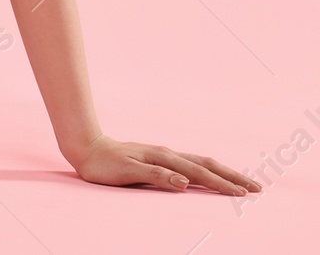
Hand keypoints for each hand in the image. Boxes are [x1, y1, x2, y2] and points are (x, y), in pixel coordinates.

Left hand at [65, 134, 262, 195]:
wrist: (86, 148)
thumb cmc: (104, 164)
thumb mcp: (127, 171)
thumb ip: (157, 176)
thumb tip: (185, 182)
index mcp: (164, 158)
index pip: (199, 173)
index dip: (222, 184)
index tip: (243, 194)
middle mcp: (167, 155)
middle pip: (207, 165)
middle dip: (232, 177)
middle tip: (257, 188)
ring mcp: (164, 156)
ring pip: (200, 163)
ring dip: (222, 173)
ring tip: (241, 183)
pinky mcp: (159, 159)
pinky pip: (190, 164)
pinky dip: (207, 171)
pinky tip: (210, 177)